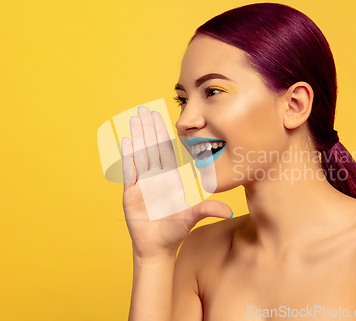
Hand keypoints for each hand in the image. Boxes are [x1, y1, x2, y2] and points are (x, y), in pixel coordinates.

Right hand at [121, 106, 231, 259]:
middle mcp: (156, 177)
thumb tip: (229, 211)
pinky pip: (129, 171)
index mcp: (171, 178)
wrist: (157, 247)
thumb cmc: (176, 230)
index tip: (162, 116)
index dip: (164, 133)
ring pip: (140, 155)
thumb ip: (208, 209)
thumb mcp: (192, 217)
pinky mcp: (131, 193)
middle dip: (149, 128)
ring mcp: (142, 183)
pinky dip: (128, 157)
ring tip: (134, 118)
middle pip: (151, 147)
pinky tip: (126, 141)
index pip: (167, 151)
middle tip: (145, 108)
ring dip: (137, 137)